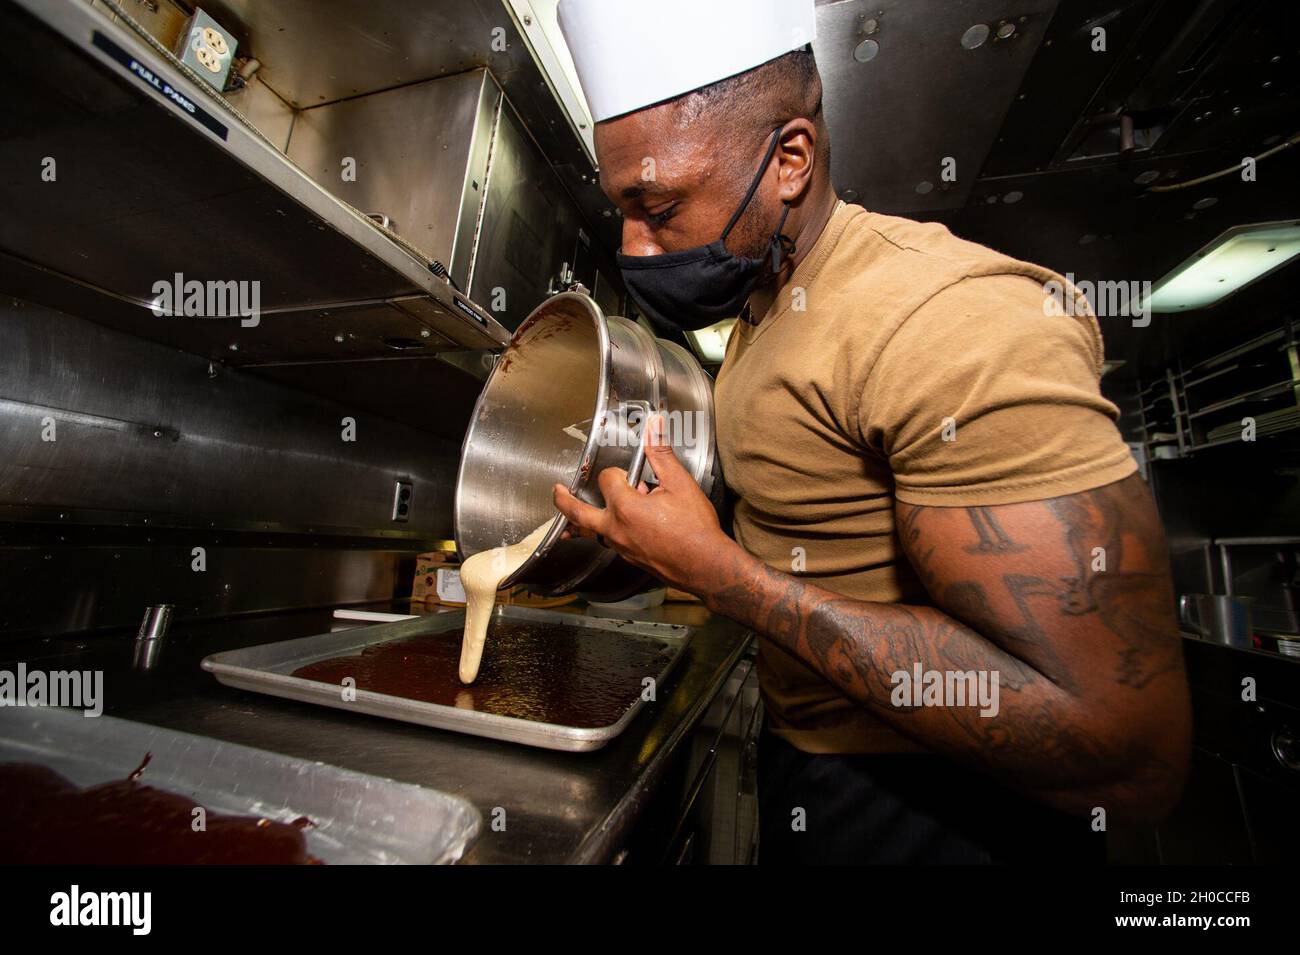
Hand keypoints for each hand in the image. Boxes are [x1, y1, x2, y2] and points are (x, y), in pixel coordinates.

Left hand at [552, 413, 735, 594]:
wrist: (706, 566)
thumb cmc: (696, 530)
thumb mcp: (680, 485)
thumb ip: (661, 455)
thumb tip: (654, 427)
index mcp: (625, 508)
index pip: (608, 479)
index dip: (619, 472)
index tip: (632, 473)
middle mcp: (616, 529)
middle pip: (578, 513)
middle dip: (563, 501)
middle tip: (556, 491)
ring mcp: (621, 547)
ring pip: (591, 532)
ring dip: (582, 520)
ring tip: (572, 517)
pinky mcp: (629, 558)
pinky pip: (608, 542)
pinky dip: (604, 533)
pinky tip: (615, 530)